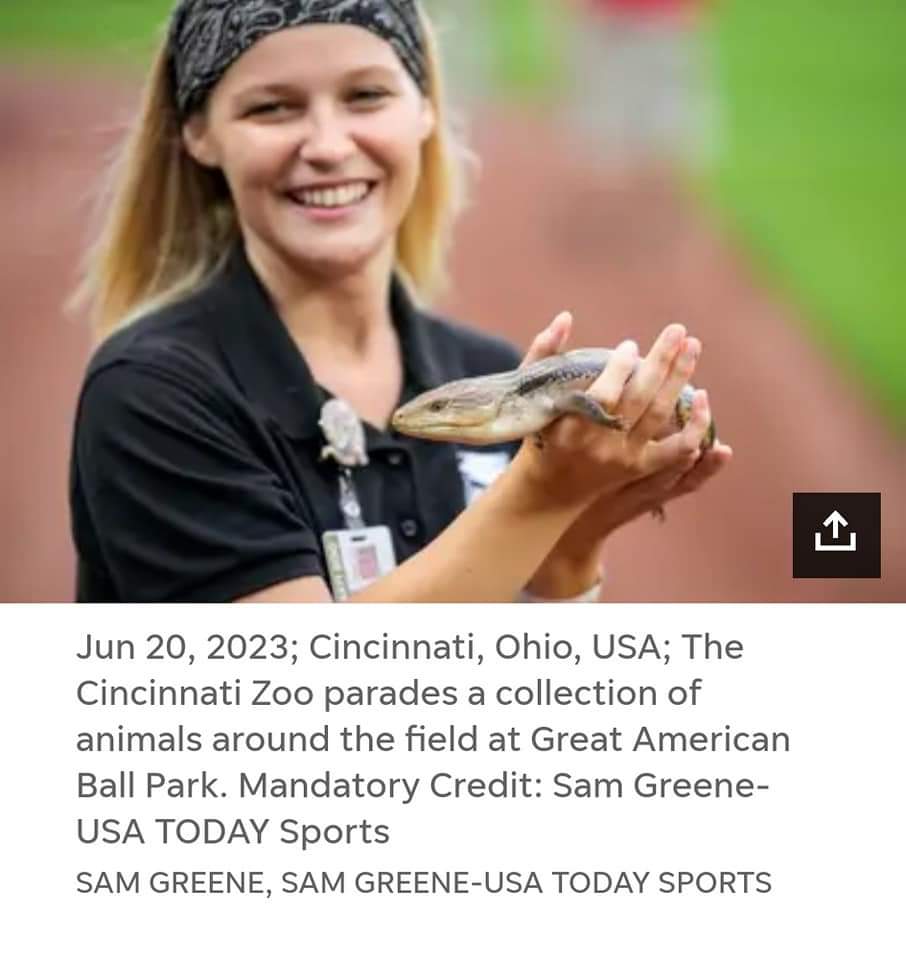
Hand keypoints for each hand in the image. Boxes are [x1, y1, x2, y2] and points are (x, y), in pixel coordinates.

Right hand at [517, 312, 731, 596]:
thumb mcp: (532, 397)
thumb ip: (543, 355)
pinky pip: (677, 448)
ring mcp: (624, 459)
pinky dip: (695, 425)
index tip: (630, 345)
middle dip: (660, 361)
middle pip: (639, 400)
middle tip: (677, 330)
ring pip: (660, 415)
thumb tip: (565, 317)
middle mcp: (600, 446)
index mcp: (571, 430)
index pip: (604, 396)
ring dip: (679, 378)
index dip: (620, 369)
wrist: (549, 490)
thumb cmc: (539, 434)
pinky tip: (702, 396)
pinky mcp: (640, 468)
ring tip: (691, 346)